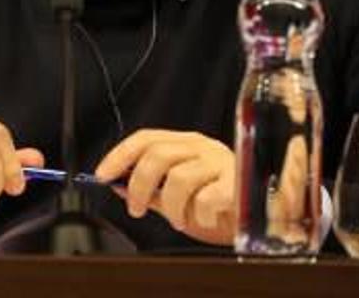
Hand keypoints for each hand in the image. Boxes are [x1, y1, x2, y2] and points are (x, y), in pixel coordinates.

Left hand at [94, 129, 235, 245]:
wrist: (258, 220)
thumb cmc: (216, 206)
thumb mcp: (177, 197)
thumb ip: (151, 189)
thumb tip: (115, 184)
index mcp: (186, 144)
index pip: (146, 138)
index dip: (120, 155)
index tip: (101, 175)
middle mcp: (202, 147)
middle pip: (158, 154)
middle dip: (139, 185)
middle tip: (136, 209)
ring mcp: (221, 162)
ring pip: (179, 177)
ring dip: (171, 207)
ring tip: (177, 220)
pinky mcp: (237, 183)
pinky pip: (207, 197)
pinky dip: (198, 214)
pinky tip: (203, 219)